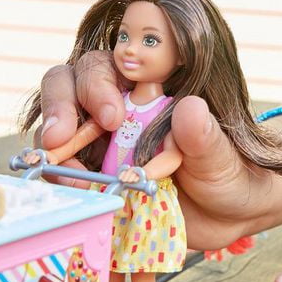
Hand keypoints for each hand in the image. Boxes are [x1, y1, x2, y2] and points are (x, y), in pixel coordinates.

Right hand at [37, 61, 281, 248]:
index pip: (110, 64)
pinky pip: (59, 171)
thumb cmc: (230, 172)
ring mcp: (96, 141)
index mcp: (148, 86)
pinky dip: (57, 178)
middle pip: (68, 83)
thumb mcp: (225, 156)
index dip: (100, 84)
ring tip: (64, 173)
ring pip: (54, 127)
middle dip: (60, 105)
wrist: (230, 218)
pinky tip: (71, 192)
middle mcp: (115, 106)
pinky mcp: (88, 175)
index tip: (112, 117)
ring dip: (50, 147)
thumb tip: (190, 108)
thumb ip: (206, 137)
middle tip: (60, 138)